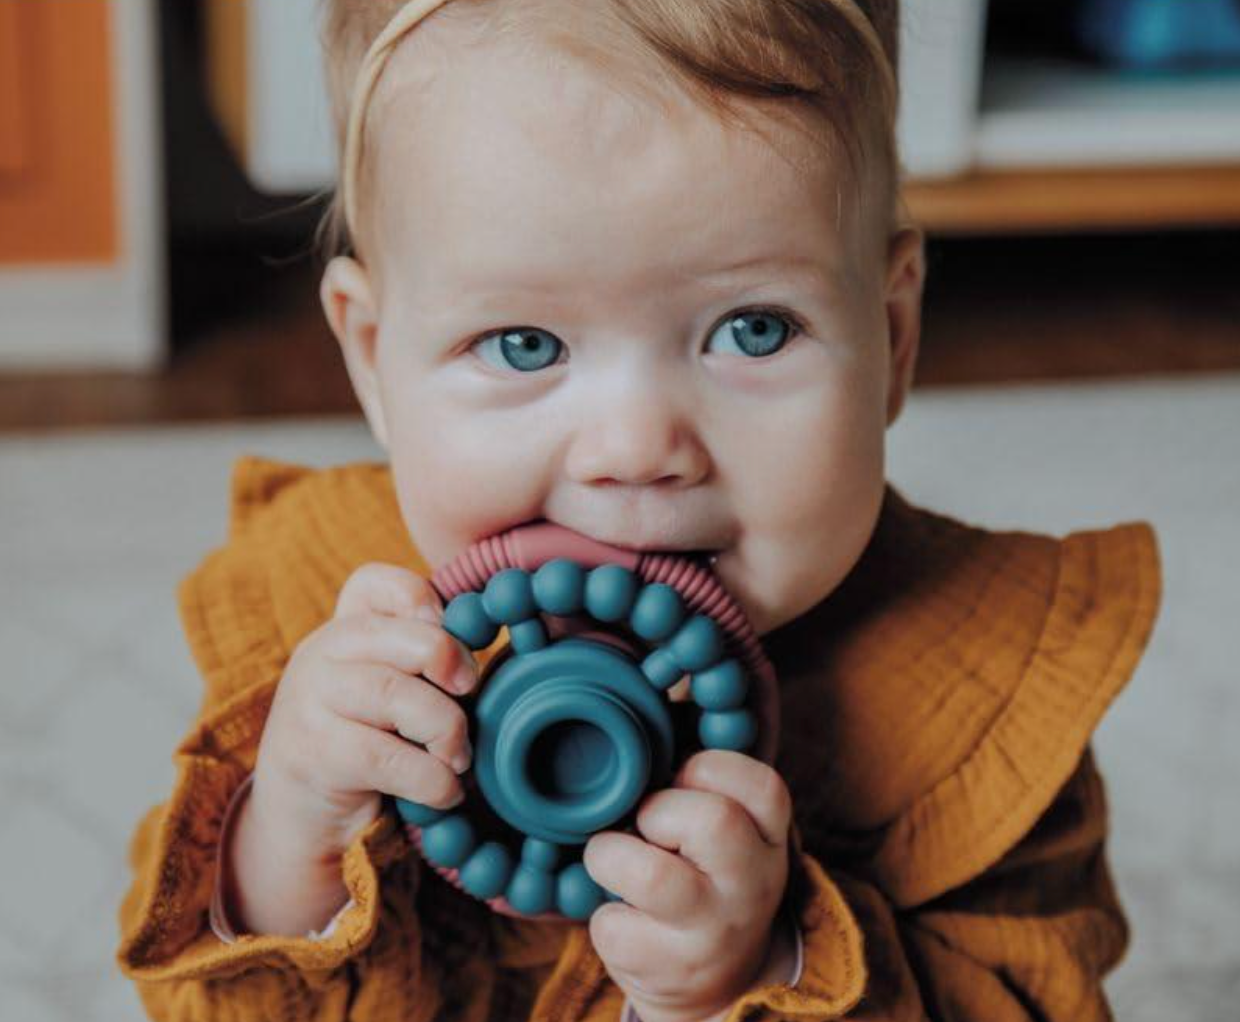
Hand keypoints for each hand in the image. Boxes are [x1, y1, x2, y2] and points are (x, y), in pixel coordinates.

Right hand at [225, 563, 480, 936]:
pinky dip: (430, 778)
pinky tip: (443, 792)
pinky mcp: (311, 755)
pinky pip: (386, 757)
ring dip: (446, 730)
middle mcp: (319, 657)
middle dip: (447, 660)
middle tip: (470, 694)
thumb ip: (423, 666)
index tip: (448, 628)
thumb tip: (486, 650)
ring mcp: (308, 703)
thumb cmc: (367, 748)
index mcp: (343, 633)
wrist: (300, 821)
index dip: (417, 596)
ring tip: (459, 758)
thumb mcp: (391, 696)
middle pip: (393, 635)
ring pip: (393, 695)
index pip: (371, 584)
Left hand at [583, 750, 793, 1021]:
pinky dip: (601, 914)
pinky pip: (613, 925)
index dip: (708, 767)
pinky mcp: (671, 970)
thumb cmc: (700, 870)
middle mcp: (754, 885)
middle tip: (644, 824)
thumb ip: (697, 771)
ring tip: (616, 862)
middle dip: (657, 810)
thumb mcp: (725, 825)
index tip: (680, 777)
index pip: (762, 785)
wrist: (714, 979)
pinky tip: (623, 915)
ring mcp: (715, 932)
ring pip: (652, 876)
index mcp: (769, 836)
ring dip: (611, 856)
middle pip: (713, 821)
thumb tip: (664, 685)